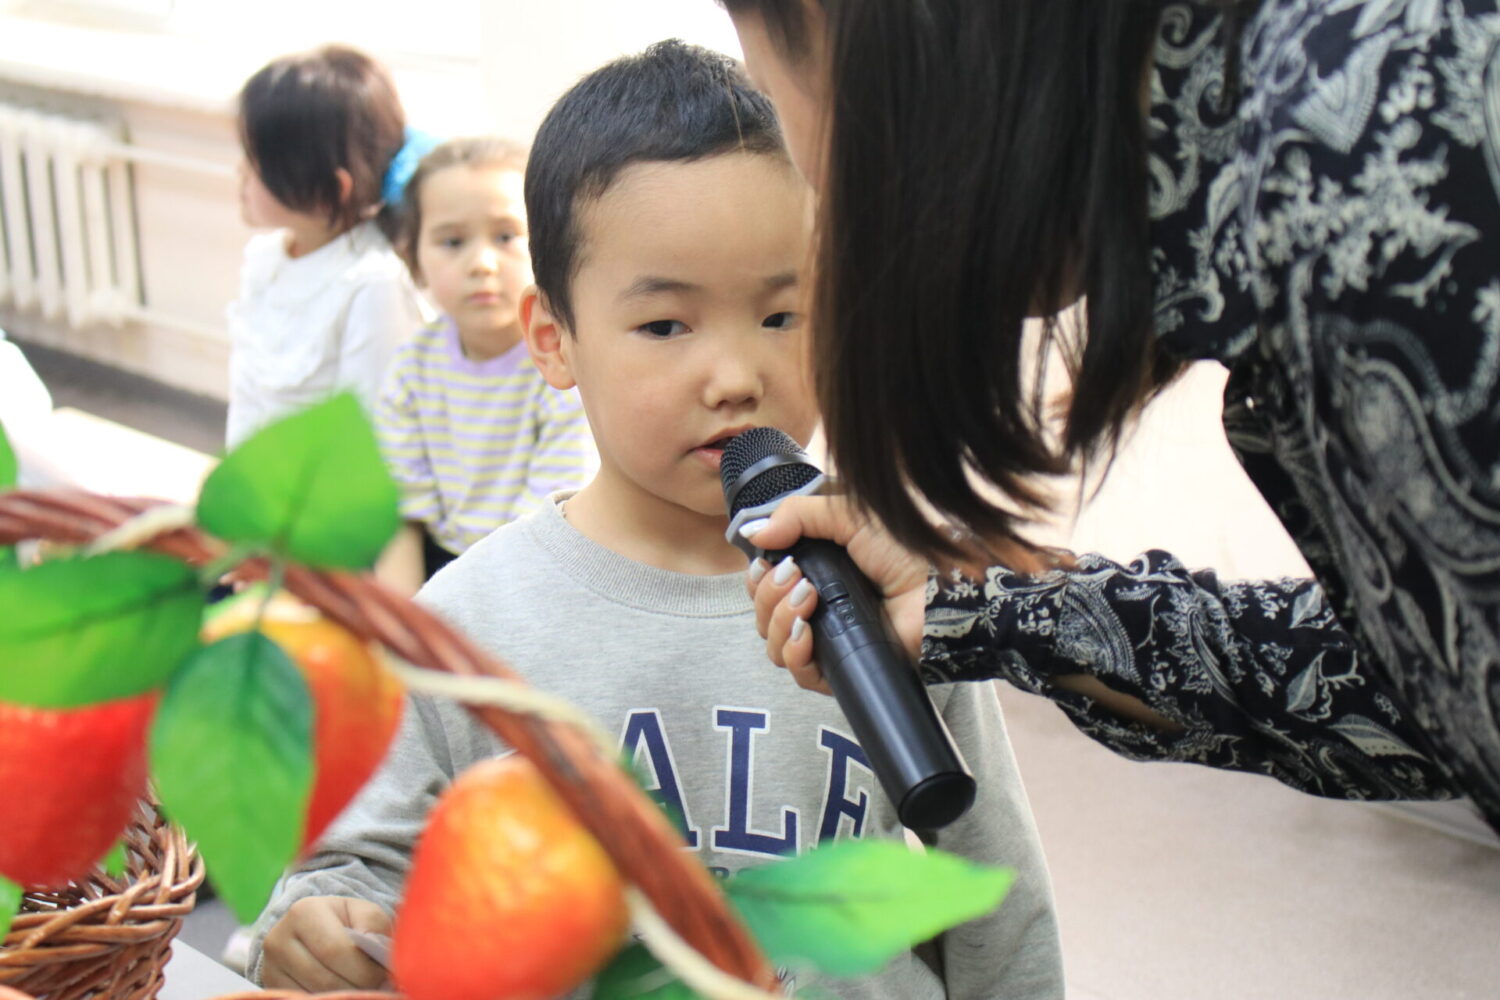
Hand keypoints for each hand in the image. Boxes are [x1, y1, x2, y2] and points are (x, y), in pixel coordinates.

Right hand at [260, 896, 391, 991]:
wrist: (314, 930)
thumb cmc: (345, 921)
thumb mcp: (363, 912)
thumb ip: (373, 925)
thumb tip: (374, 946)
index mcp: (304, 912)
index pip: (336, 950)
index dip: (364, 969)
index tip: (382, 974)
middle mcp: (278, 939)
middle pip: (324, 978)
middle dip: (356, 987)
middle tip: (375, 986)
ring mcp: (270, 966)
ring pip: (312, 994)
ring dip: (342, 996)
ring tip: (359, 988)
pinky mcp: (270, 986)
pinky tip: (340, 992)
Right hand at [742, 494, 928, 693]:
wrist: (937, 586)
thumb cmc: (902, 551)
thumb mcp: (846, 516)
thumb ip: (797, 515)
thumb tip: (752, 531)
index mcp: (814, 577)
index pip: (763, 588)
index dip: (757, 578)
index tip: (769, 563)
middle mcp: (816, 611)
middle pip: (763, 617)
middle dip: (768, 595)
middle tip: (796, 577)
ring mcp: (828, 642)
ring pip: (774, 647)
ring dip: (779, 621)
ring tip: (808, 598)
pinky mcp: (842, 669)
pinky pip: (799, 675)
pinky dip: (794, 653)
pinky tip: (806, 632)